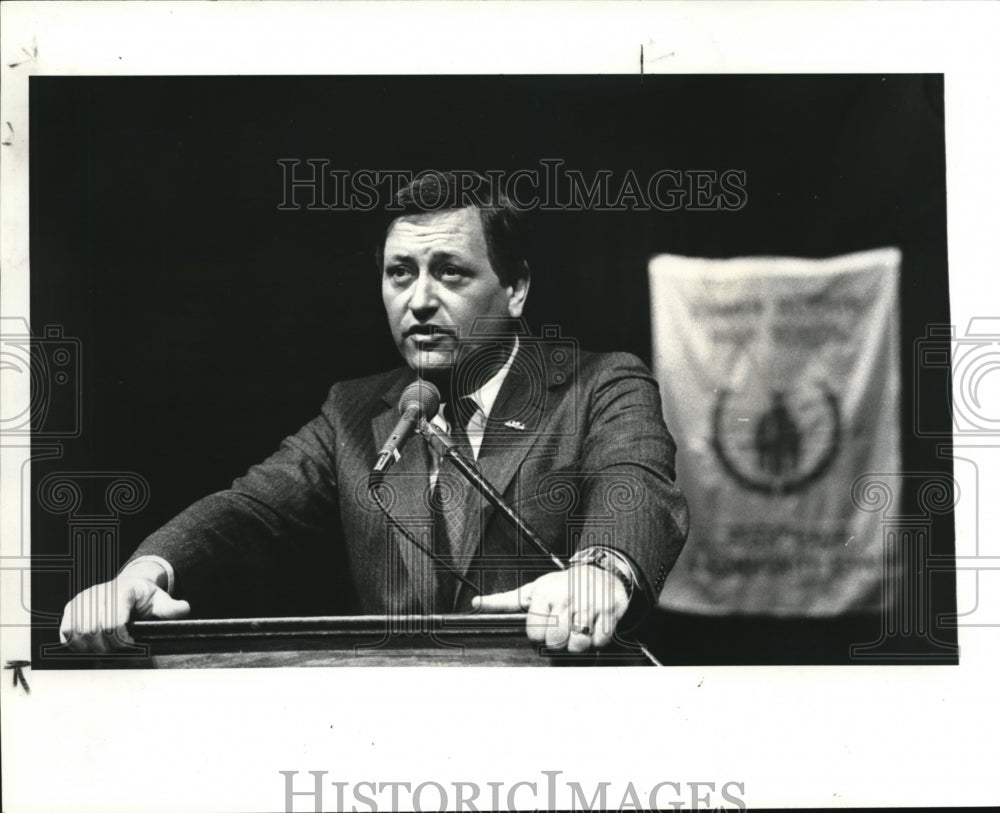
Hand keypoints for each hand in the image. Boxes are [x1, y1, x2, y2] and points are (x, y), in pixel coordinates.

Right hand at [59, 566, 189, 652]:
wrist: (127, 587)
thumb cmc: (143, 596)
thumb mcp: (160, 600)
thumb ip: (171, 608)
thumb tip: (184, 609)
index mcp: (122, 590)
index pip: (114, 622)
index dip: (121, 640)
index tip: (132, 645)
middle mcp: (98, 593)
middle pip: (94, 631)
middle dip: (108, 647)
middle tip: (121, 653)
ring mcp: (82, 600)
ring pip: (78, 633)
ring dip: (92, 648)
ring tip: (108, 651)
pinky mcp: (71, 609)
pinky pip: (66, 632)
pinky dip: (77, 645)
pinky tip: (92, 647)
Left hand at [472, 565, 628, 652]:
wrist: (601, 572)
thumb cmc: (562, 585)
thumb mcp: (533, 590)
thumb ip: (504, 601)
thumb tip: (476, 604)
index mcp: (545, 593)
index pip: (535, 634)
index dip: (539, 635)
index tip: (545, 625)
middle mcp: (567, 596)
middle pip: (556, 642)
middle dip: (558, 641)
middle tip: (563, 629)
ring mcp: (590, 603)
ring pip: (579, 644)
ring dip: (578, 643)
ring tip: (577, 629)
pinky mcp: (610, 610)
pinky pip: (600, 641)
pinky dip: (597, 639)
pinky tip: (593, 626)